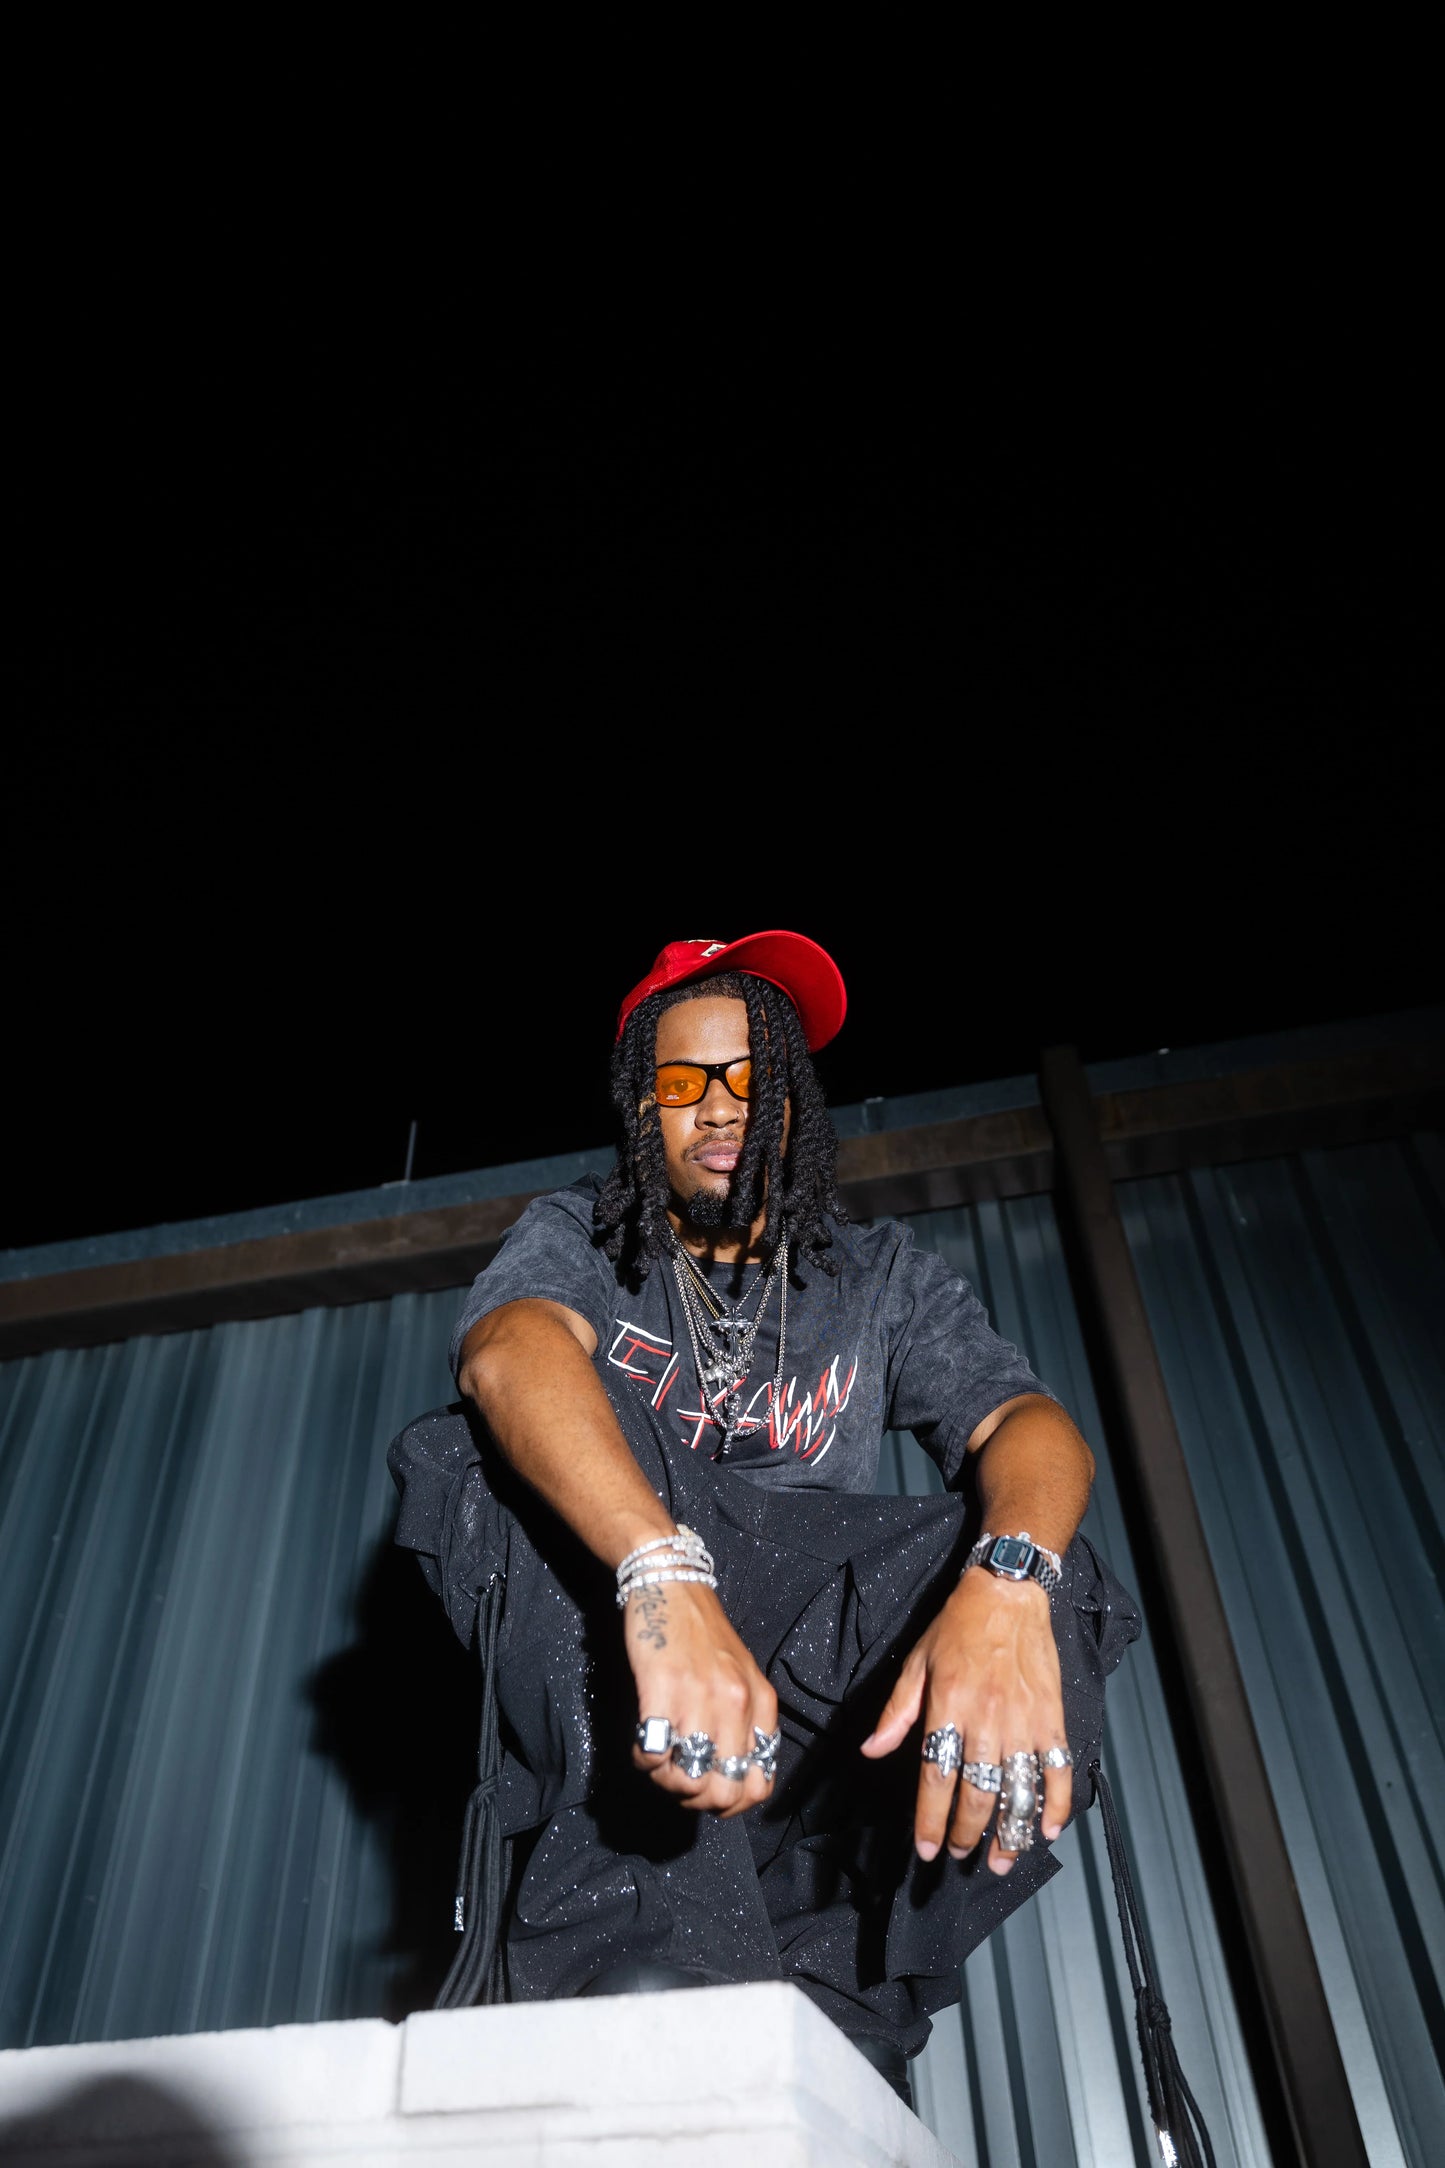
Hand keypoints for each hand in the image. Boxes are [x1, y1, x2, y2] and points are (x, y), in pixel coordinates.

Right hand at [624, 1579, 778, 1818]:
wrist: (672, 1585)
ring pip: (687, 1781)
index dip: (732, 1804)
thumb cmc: (702, 1634)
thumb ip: (744, 1723)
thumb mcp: (742, 1676)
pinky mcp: (662, 1688)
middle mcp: (736, 1704)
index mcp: (761, 1704)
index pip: (759, 1785)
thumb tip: (728, 1777)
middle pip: (723, 1794)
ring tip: (657, 1761)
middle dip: (696, 1801)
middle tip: (678, 1779)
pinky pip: (653, 1754)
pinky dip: (644, 1761)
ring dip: (665, 1782)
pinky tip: (641, 1743)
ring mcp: (700, 1697)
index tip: (709, 1792)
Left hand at [860, 1568, 1071, 1872]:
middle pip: (977, 1791)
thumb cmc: (957, 1625)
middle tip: (959, 1853)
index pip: (937, 1775)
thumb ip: (897, 1712)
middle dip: (967, 1832)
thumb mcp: (917, 1662)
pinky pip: (1059, 1769)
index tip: (926, 1848)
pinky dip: (1057, 1804)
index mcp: (948, 1703)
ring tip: (999, 1859)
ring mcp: (1024, 1719)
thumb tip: (872, 1751)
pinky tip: (1047, 1829)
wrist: (1008, 1592)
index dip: (931, 1819)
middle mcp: (987, 1716)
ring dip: (1010, 1832)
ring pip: (1018, 1789)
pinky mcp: (1052, 1716)